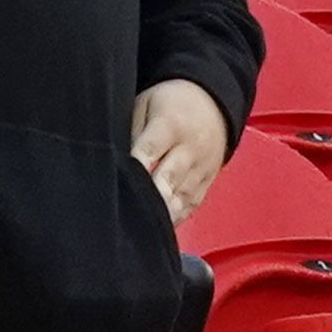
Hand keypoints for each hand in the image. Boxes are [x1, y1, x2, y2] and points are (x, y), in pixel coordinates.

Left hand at [131, 77, 230, 219]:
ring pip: (182, 197)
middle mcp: (190, 149)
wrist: (212, 103)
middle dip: (152, 197)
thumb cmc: (170, 104)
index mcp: (170, 125)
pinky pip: (192, 205)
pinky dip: (177, 217)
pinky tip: (161, 226)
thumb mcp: (146, 104)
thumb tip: (119, 161)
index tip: (122, 182)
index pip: (150, 149)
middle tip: (132, 213)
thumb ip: (133, 132)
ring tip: (143, 228)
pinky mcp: (208, 182)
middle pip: (169, 179)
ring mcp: (202, 168)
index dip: (136, 167)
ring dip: (163, 213)